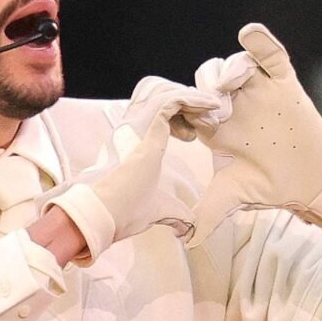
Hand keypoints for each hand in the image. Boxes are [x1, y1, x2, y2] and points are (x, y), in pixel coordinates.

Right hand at [44, 77, 220, 261]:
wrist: (109, 213)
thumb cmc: (125, 211)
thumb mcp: (158, 208)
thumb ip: (173, 213)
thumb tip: (186, 228)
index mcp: (133, 143)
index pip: (154, 116)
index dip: (177, 119)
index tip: (193, 136)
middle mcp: (132, 128)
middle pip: (159, 95)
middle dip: (186, 102)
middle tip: (206, 118)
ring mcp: (136, 124)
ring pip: (165, 92)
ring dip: (191, 98)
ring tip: (212, 110)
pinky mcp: (146, 125)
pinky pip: (172, 101)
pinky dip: (193, 100)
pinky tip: (210, 107)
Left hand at [186, 23, 321, 244]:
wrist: (311, 182)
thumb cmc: (270, 185)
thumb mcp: (234, 196)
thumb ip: (209, 212)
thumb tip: (188, 240)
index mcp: (215, 125)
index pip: (189, 105)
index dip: (181, 109)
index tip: (184, 127)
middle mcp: (234, 104)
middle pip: (207, 80)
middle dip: (204, 89)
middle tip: (211, 110)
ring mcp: (258, 91)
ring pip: (234, 65)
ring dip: (228, 70)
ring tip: (229, 86)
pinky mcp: (283, 83)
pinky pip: (269, 54)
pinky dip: (260, 41)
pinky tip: (249, 35)